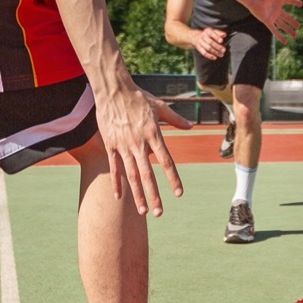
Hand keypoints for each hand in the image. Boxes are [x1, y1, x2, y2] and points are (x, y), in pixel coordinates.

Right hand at [96, 75, 193, 216]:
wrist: (113, 89)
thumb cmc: (139, 97)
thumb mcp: (160, 106)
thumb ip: (176, 119)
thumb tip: (191, 126)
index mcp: (153, 134)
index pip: (166, 161)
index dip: (173, 179)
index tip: (179, 194)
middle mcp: (139, 143)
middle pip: (148, 174)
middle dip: (154, 195)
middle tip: (159, 213)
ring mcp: (123, 145)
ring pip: (131, 175)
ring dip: (137, 194)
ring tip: (143, 211)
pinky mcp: (111, 145)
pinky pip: (114, 167)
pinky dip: (117, 183)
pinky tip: (119, 197)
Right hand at [193, 27, 225, 58]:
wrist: (196, 37)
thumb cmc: (209, 35)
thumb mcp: (214, 31)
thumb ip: (219, 33)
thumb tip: (224, 35)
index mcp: (207, 31)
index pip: (212, 34)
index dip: (217, 37)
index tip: (221, 41)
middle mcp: (203, 36)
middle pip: (210, 42)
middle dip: (218, 47)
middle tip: (224, 50)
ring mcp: (200, 42)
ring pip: (208, 48)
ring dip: (215, 52)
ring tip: (221, 54)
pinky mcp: (199, 48)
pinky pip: (204, 53)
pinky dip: (209, 56)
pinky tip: (215, 57)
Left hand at [253, 0, 301, 42]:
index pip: (289, 1)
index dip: (295, 2)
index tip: (301, 4)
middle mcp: (276, 8)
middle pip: (286, 17)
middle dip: (293, 22)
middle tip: (299, 26)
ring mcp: (272, 15)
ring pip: (282, 25)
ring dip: (289, 30)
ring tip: (295, 35)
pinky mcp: (268, 21)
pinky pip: (275, 31)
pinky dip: (280, 36)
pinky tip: (285, 41)